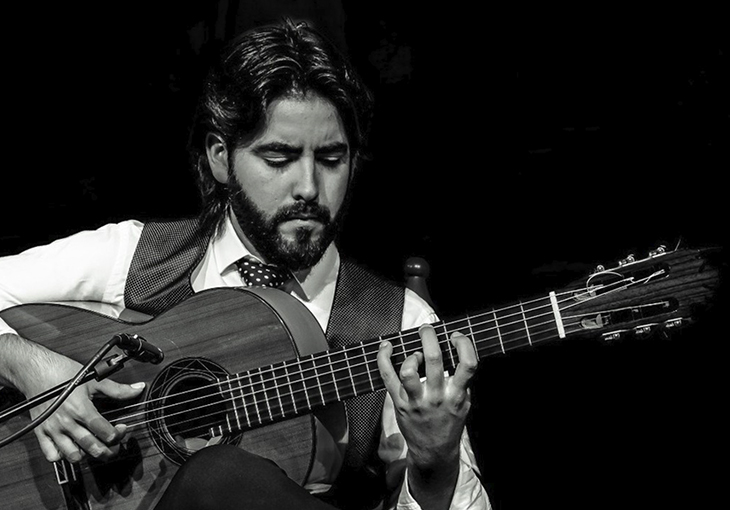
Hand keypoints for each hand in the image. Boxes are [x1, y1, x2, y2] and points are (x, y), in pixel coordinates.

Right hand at [17, 343, 144, 462]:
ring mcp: (52, 430)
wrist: (36, 371)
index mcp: (81, 409)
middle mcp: (66, 422)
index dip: (118, 434)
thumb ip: (118, 389)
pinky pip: (51, 455)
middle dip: (108, 451)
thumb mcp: (94, 379)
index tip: (121, 429)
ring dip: (86, 455)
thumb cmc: (63, 373)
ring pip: (72, 455)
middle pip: (91, 447)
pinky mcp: (40, 433)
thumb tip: (138, 389)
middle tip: (114, 445)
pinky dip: (63, 457)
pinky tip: (72, 448)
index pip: (104, 432)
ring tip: (94, 447)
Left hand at [377, 324, 477, 506]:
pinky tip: (386, 346)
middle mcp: (437, 396)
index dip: (463, 344)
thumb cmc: (450, 422)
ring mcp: (416, 400)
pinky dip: (383, 358)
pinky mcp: (399, 403)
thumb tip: (458, 350)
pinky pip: (387, 376)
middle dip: (429, 337)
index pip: (467, 364)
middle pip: (433, 359)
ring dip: (411, 354)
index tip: (456, 336)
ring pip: (408, 370)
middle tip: (427, 329)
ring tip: (415, 352)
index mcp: (457, 395)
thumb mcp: (465, 404)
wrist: (434, 451)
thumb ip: (462, 381)